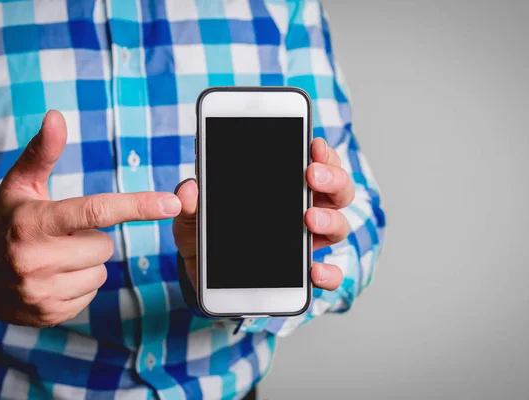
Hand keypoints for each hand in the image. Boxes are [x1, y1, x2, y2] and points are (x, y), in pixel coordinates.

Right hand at [0, 111, 181, 326]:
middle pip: (104, 246)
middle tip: (61, 237)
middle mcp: (35, 259)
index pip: (96, 210)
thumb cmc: (5, 223)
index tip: (171, 203)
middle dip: (90, 239)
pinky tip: (53, 277)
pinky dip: (79, 283)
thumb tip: (57, 116)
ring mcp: (41, 291)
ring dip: (86, 263)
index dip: (137, 205)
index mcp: (33, 222)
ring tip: (55, 257)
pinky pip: (92, 293)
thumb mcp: (19, 186)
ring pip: (101, 272)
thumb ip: (43, 152)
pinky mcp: (49, 314)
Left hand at [173, 138, 353, 290]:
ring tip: (309, 218)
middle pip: (338, 189)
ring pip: (340, 225)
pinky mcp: (303, 274)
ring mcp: (307, 243)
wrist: (202, 273)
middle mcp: (304, 211)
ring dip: (331, 219)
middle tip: (311, 175)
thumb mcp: (192, 214)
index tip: (314, 144)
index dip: (322, 152)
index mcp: (285, 188)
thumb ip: (189, 201)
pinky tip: (314, 271)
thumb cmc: (205, 234)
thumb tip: (188, 189)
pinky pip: (330, 275)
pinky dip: (329, 273)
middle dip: (332, 178)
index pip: (316, 162)